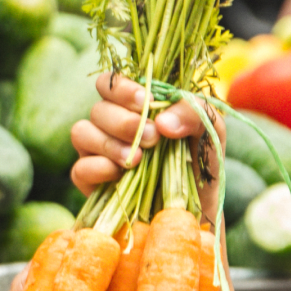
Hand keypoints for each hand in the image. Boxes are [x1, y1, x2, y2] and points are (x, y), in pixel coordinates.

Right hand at [70, 72, 225, 227]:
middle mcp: (112, 125)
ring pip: (81, 132)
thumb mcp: (210, 130)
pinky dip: (97, 168)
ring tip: (137, 160)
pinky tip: (120, 174)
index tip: (145, 103)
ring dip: (109, 143)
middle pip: (98, 108)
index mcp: (135, 106)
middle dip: (124, 122)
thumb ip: (194, 111)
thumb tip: (162, 122)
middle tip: (153, 139)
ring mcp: (98, 153)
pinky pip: (79, 168)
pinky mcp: (91, 182)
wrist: (197, 207)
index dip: (121, 89)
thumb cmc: (202, 162)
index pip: (110, 84)